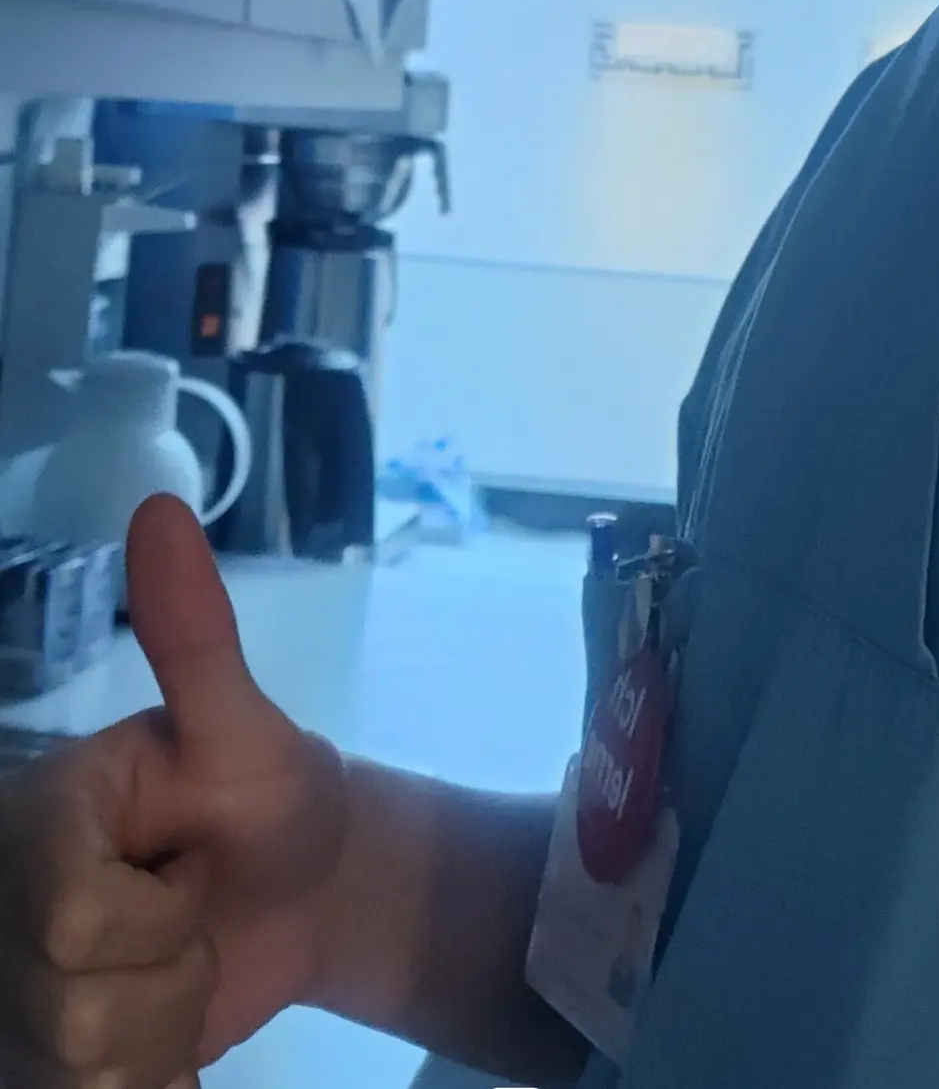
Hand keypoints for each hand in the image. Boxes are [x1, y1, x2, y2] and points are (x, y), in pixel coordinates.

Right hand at [0, 494, 349, 1085]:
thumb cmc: (271, 800)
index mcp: (41, 815)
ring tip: (182, 969)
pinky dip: (152, 1084)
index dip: (153, 915)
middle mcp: (7, 900)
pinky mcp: (40, 1063)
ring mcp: (14, 992)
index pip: (70, 917)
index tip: (185, 865)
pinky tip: (165, 1046)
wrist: (306, 894)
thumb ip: (194, 634)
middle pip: (74, 1004)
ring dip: (167, 1034)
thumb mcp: (245, 728)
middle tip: (193, 916)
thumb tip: (158, 508)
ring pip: (86, 1066)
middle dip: (170, 975)